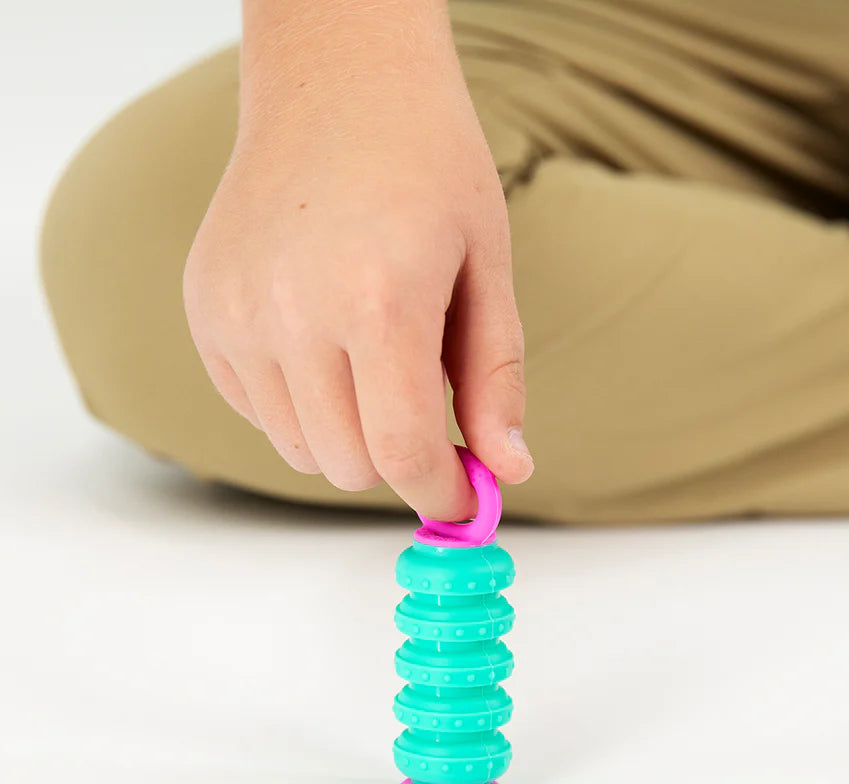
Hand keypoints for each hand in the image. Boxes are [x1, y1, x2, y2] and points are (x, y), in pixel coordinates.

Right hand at [183, 0, 531, 520]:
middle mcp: (292, 312)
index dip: (440, 493)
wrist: (336, 82)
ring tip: (373, 360)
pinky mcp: (204, 310)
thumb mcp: (487, 266)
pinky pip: (256, 410)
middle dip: (399, 460)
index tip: (462, 499)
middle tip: (427, 413)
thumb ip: (495, 380)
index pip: (402, 453)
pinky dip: (300, 405)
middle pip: (346, 466)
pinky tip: (324, 341)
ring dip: (348, 434)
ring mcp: (235, 312)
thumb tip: (506, 472)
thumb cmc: (427, 163)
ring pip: (299, 449)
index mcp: (378, 299)